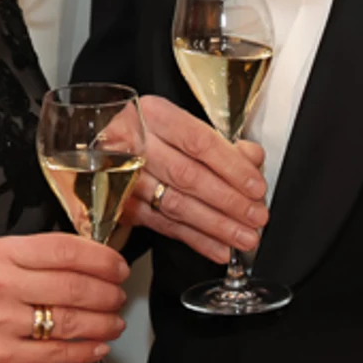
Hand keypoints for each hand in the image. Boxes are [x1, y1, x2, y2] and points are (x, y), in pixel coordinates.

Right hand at [0, 233, 128, 362]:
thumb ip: (36, 258)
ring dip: (103, 322)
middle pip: (73, 286)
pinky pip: (58, 354)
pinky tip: (99, 346)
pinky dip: (86, 351)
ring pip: (70, 321)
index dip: (101, 259)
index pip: (64, 249)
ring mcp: (1, 323)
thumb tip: (92, 259)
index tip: (118, 266)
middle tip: (119, 296)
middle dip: (108, 293)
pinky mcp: (4, 357)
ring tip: (115, 321)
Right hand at [121, 95, 267, 262]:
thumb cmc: (151, 134)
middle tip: (256, 217)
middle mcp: (135, 144)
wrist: (106, 147)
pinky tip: (218, 248)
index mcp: (153, 115)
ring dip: (215, 225)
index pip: (199, 141)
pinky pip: (164, 226)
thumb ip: (222, 142)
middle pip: (188, 176)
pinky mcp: (122, 206)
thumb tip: (252, 159)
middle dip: (228, 201)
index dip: (231, 167)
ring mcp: (124, 177)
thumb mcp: (184, 124)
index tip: (256, 187)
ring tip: (243, 237)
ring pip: (176, 205)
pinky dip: (196, 239)